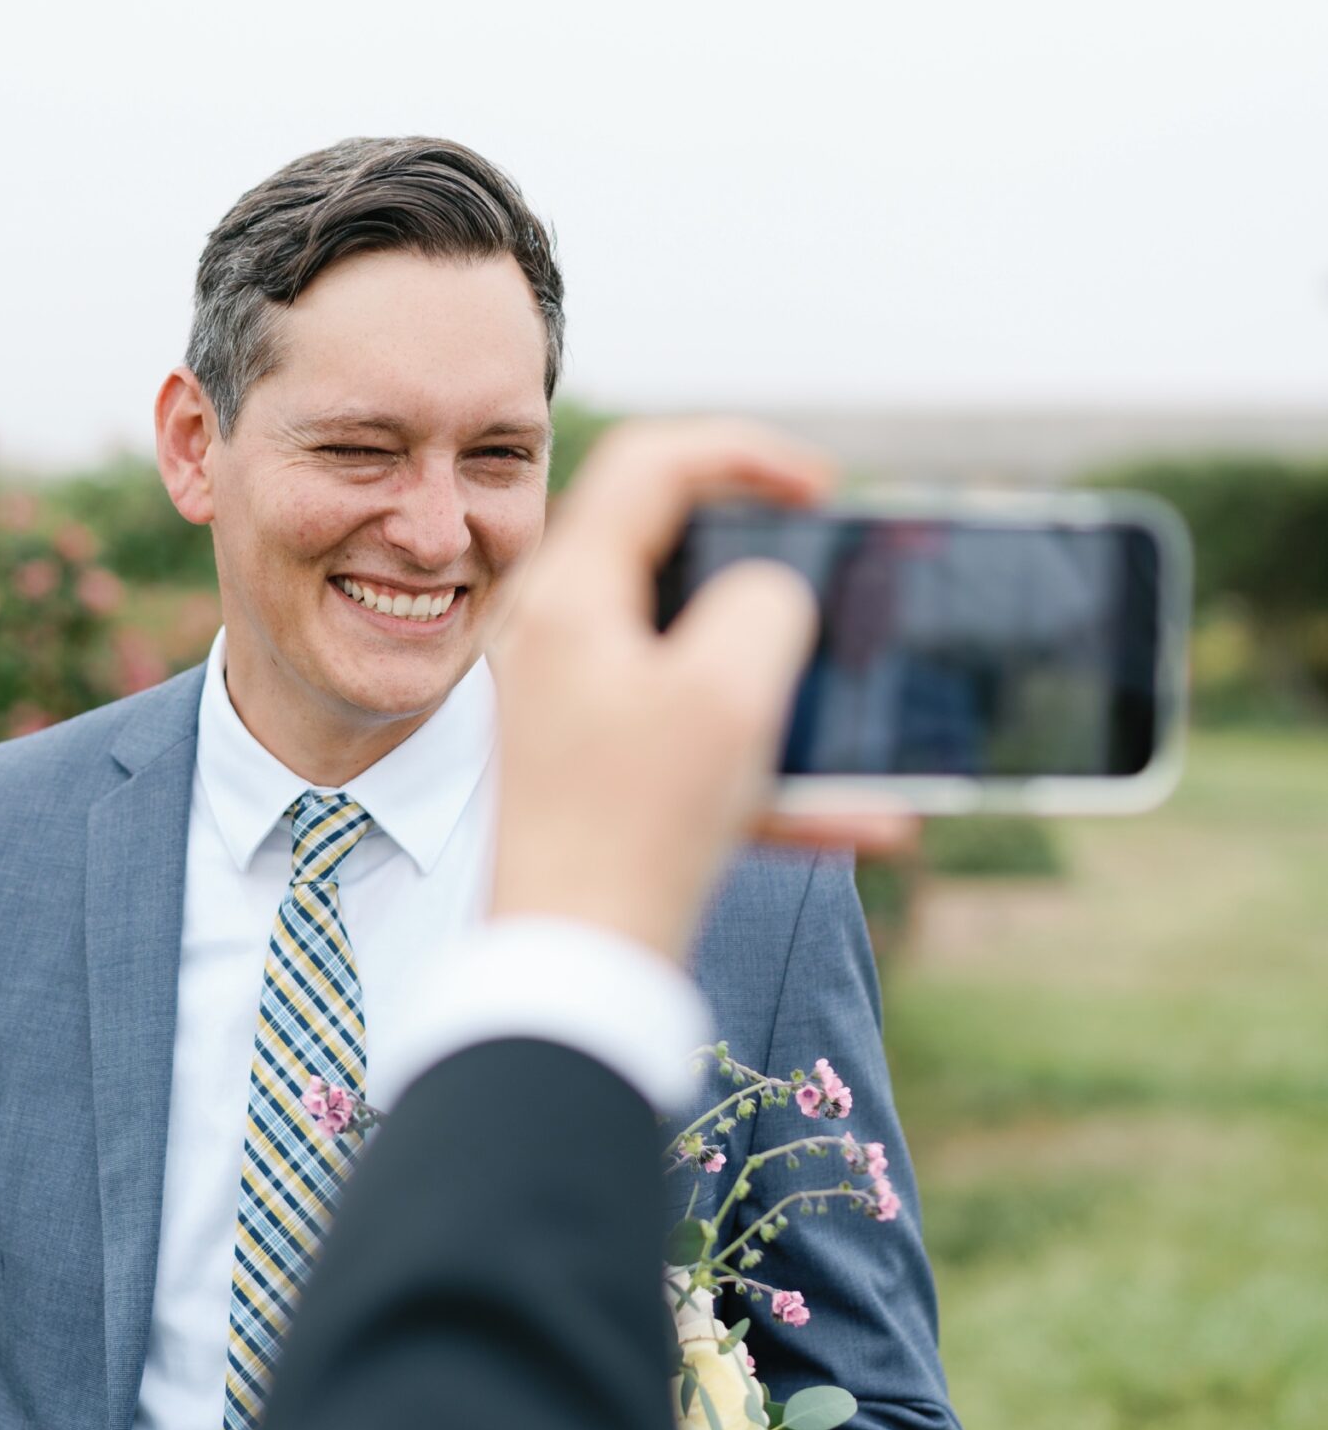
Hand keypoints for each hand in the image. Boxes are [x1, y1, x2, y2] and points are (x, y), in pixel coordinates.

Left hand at [489, 418, 914, 964]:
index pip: (652, 462)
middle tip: (837, 567)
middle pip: (671, 551)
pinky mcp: (602, 780)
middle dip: (770, 558)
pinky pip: (702, 749)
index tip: (825, 490)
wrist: (572, 976)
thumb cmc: (638, 830)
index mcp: (572, 596)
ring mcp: (577, 712)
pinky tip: (869, 820)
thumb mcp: (730, 690)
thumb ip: (767, 604)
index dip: (748, 452)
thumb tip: (770, 594)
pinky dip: (778, 771)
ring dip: (788, 677)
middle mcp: (560, 642)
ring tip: (864, 699)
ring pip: (697, 657)